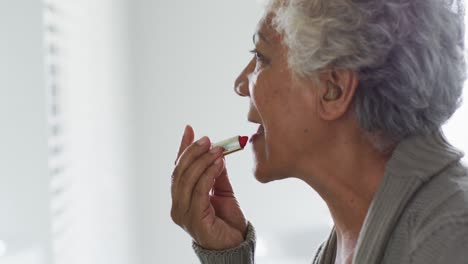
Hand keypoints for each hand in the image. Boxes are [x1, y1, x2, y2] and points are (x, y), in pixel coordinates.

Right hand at [171, 125, 247, 249]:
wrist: (235, 245)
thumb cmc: (227, 220)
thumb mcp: (222, 190)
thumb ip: (216, 173)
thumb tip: (216, 152)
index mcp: (180, 197)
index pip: (178, 168)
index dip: (183, 148)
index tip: (190, 129)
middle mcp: (177, 205)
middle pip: (179, 172)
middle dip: (193, 152)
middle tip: (207, 140)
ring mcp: (183, 213)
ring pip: (187, 180)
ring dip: (202, 161)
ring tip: (217, 150)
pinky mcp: (194, 219)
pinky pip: (199, 191)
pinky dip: (208, 174)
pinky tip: (219, 164)